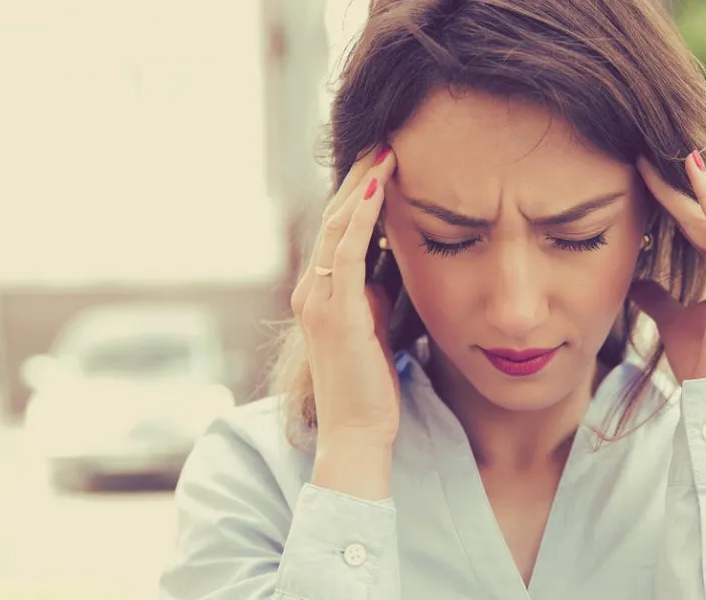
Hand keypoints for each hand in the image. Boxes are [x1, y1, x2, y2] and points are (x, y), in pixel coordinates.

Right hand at [291, 145, 399, 446]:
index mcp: (321, 294)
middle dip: (359, 176)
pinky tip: (380, 186)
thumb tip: (394, 263)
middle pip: (334, 217)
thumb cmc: (372, 389)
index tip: (385, 160)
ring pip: (337, 225)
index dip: (359, 192)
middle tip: (384, 138)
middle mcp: (311, 290)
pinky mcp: (335, 312)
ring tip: (385, 149)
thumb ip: (377, 295)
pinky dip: (362, 215)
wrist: (358, 435)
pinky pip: (346, 251)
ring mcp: (318, 300)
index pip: (339, 229)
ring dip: (362, 184)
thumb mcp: (377, 330)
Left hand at [630, 152, 705, 381]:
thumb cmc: (705, 365)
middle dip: (673, 184)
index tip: (642, 173)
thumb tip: (637, 280)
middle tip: (639, 153)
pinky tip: (689, 168)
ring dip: (681, 185)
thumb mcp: (675, 321)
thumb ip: (659, 297)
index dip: (673, 199)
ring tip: (649, 156)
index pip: (702, 224)